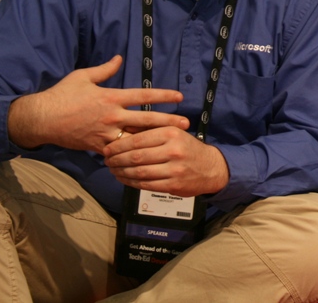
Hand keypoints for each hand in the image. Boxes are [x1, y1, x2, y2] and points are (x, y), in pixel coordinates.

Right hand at [7, 55, 189, 153]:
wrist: (42, 119)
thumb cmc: (62, 94)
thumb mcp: (83, 76)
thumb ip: (105, 69)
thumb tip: (119, 58)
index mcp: (111, 97)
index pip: (143, 95)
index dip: (163, 95)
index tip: (179, 97)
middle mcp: (112, 116)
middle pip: (145, 119)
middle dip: (167, 122)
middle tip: (186, 125)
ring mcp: (105, 133)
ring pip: (135, 138)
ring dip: (154, 140)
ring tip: (171, 143)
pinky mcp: (98, 146)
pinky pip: (119, 151)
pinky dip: (132, 154)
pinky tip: (147, 158)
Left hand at [104, 127, 229, 196]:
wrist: (210, 168)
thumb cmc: (187, 148)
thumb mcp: (173, 133)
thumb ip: (150, 131)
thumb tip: (122, 131)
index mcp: (171, 133)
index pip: (138, 140)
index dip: (119, 146)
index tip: (107, 149)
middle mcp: (173, 150)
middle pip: (136, 157)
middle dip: (116, 160)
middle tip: (106, 160)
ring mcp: (174, 169)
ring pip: (139, 172)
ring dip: (121, 172)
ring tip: (112, 170)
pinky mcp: (173, 185)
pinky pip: (146, 185)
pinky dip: (131, 183)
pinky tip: (123, 179)